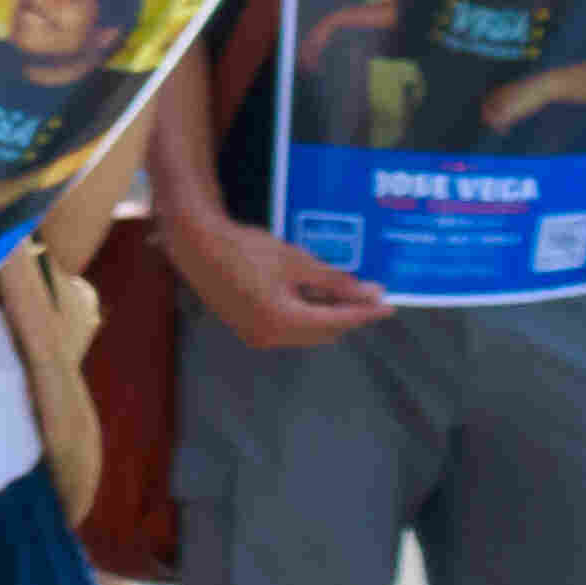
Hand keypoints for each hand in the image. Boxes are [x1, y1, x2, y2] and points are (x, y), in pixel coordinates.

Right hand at [164, 201, 387, 350]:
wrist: (197, 247)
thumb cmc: (247, 249)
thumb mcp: (296, 262)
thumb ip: (335, 282)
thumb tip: (370, 293)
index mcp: (286, 321)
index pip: (338, 321)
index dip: (365, 312)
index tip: (388, 306)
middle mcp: (272, 337)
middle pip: (324, 332)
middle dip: (347, 314)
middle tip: (366, 293)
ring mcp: (258, 336)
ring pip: (306, 332)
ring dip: (326, 315)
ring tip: (341, 290)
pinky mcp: (248, 328)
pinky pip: (287, 328)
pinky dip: (304, 315)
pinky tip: (310, 294)